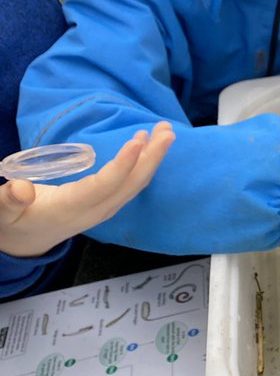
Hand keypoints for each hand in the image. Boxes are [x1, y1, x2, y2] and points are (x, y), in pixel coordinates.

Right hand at [0, 123, 174, 258]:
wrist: (23, 244)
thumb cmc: (11, 222)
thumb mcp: (1, 213)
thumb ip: (7, 201)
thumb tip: (20, 188)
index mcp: (69, 209)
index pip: (104, 186)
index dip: (123, 165)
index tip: (138, 141)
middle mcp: (93, 211)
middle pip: (130, 185)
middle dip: (151, 158)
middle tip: (166, 131)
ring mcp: (102, 209)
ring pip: (134, 184)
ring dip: (153, 158)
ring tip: (165, 132)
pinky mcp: (105, 205)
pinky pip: (130, 185)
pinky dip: (143, 164)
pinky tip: (147, 145)